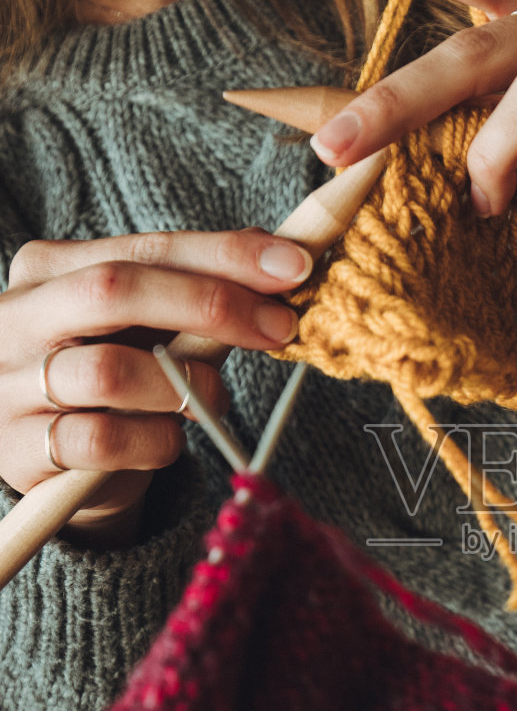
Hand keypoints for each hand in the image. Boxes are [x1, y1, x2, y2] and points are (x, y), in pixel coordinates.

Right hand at [0, 230, 310, 539]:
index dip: (224, 255)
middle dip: (212, 304)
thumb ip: (195, 291)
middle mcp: (17, 317)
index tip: (294, 266)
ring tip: (216, 401)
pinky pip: (102, 441)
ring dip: (186, 387)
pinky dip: (155, 441)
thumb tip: (278, 257)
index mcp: (47, 269)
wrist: (47, 463)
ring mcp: (9, 384)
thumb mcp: (142, 327)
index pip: (144, 247)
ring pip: (110, 372)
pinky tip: (169, 440)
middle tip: (279, 328)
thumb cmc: (109, 379)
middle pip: (117, 290)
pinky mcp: (18, 449)